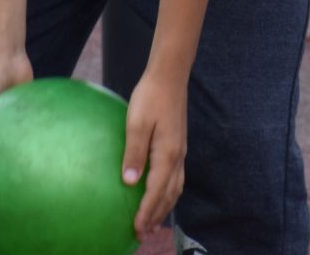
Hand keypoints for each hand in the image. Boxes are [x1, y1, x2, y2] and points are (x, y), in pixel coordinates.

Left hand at [123, 65, 188, 237]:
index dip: (147, 212)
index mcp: (167, 154)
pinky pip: (176, 177)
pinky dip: (169, 192)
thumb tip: (129, 183)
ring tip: (153, 221)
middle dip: (157, 216)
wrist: (170, 76)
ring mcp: (180, 151)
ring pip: (176, 187)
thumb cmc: (150, 97)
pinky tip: (159, 191)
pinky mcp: (177, 145)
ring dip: (165, 206)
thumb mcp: (137, 123)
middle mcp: (178, 157)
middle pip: (169, 195)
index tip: (137, 230)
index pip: (156, 191)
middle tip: (144, 234)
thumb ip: (134, 153)